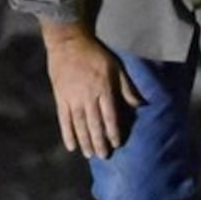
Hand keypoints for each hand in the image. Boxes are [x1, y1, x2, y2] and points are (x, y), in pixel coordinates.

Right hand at [42, 21, 140, 158]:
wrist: (68, 43)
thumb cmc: (96, 54)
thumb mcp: (116, 67)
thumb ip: (127, 88)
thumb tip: (140, 105)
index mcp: (103, 90)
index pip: (110, 116)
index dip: (113, 131)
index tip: (117, 143)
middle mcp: (88, 97)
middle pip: (94, 125)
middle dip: (99, 142)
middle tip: (104, 156)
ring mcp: (72, 99)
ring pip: (79, 125)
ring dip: (85, 141)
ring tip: (89, 154)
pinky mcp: (60, 98)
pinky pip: (64, 120)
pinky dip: (67, 134)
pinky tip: (71, 146)